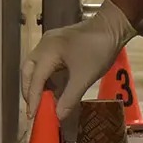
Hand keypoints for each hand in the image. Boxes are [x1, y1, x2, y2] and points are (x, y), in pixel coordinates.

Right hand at [19, 3, 136, 119]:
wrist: (114, 26)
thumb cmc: (98, 50)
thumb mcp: (85, 77)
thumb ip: (69, 98)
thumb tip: (58, 116)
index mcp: (48, 51)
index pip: (36, 79)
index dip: (33, 99)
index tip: (32, 117)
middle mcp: (45, 45)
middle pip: (28, 71)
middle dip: (29, 90)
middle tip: (33, 109)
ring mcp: (51, 43)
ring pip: (36, 66)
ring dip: (37, 84)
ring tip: (41, 102)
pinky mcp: (59, 44)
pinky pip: (45, 63)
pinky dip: (46, 77)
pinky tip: (52, 89)